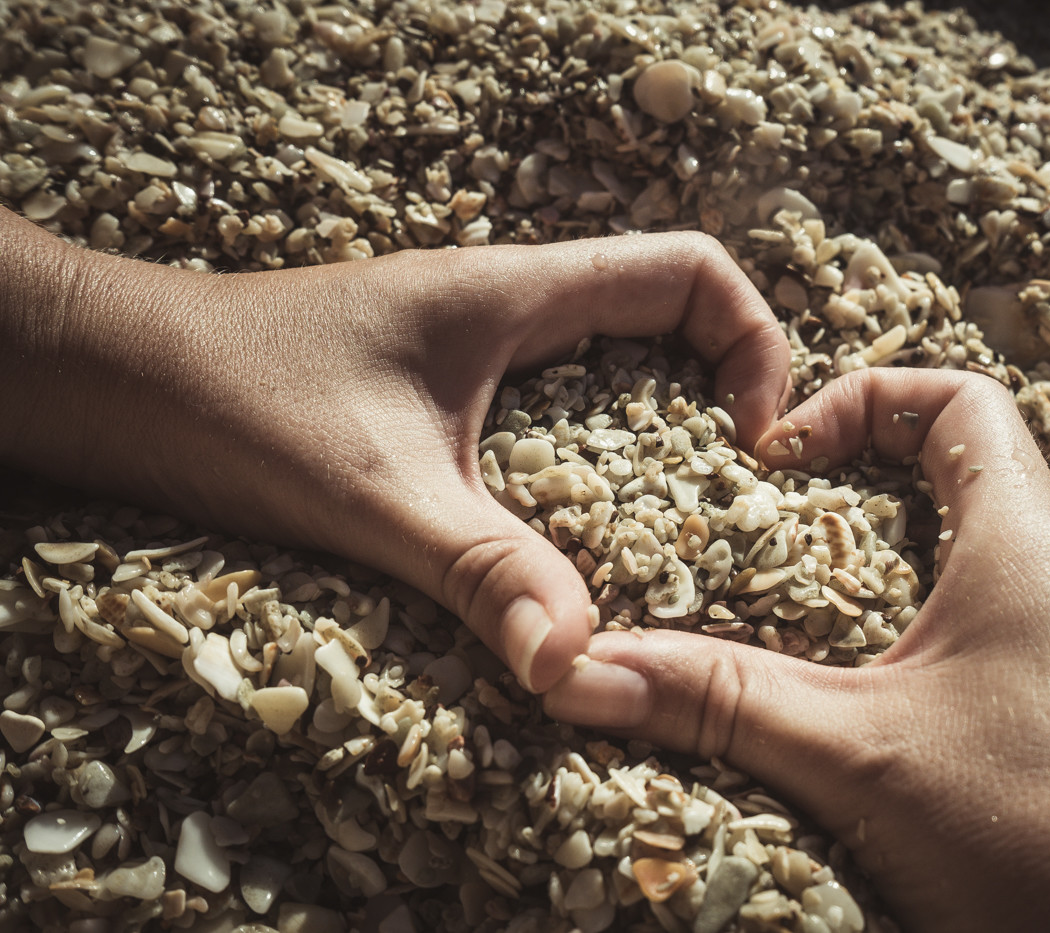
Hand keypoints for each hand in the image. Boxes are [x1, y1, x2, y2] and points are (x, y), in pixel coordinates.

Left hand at [0, 208, 789, 692]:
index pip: (690, 273)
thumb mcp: (373, 494)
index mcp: (516, 296)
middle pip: (667, 314)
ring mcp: (471, 346)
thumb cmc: (233, 401)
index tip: (754, 439)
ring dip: (658, 429)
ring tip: (675, 527)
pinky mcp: (437, 390)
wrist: (115, 375)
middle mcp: (506, 308)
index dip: (755, 343)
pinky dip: (592, 458)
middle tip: (737, 494)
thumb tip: (579, 664)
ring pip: (611, 362)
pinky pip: (553, 406)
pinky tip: (574, 537)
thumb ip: (482, 572)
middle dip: (724, 392)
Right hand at [543, 369, 1049, 931]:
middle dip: (853, 495)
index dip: (863, 398)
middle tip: (765, 536)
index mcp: (1024, 540)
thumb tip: (580, 670)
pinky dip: (912, 650)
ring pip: (968, 568)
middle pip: (957, 475)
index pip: (959, 398)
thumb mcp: (862, 754)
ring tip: (792, 622)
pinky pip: (984, 642)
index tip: (781, 457)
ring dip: (880, 580)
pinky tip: (858, 711)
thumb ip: (721, 702)